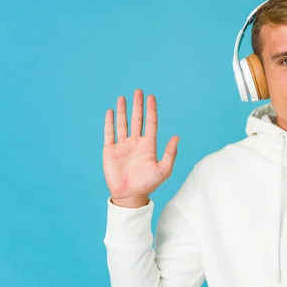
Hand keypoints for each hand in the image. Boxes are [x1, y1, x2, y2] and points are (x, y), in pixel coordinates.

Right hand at [103, 89, 178, 206]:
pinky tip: (110, 111)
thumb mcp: (163, 170)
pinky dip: (109, 122)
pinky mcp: (110, 151)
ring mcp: (123, 146)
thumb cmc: (148, 184)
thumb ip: (170, 153)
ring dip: (122, 110)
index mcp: (149, 145)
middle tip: (138, 91)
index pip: (150, 123)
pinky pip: (109, 133)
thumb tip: (177, 137)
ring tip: (122, 97)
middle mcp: (136, 142)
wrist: (130, 196)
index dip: (151, 110)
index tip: (151, 97)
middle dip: (138, 105)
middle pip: (137, 119)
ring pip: (123, 123)